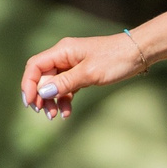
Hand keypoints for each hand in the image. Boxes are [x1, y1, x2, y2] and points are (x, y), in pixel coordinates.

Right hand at [21, 31, 147, 118]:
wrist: (138, 54)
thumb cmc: (115, 59)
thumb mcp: (89, 73)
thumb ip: (65, 82)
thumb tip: (42, 91)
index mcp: (62, 50)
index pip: (35, 66)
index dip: (28, 84)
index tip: (30, 102)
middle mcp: (64, 56)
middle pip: (42, 77)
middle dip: (40, 96)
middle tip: (45, 114)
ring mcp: (72, 65)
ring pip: (53, 84)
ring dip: (52, 101)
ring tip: (55, 116)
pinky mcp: (81, 73)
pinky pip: (66, 87)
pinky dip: (65, 99)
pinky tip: (67, 112)